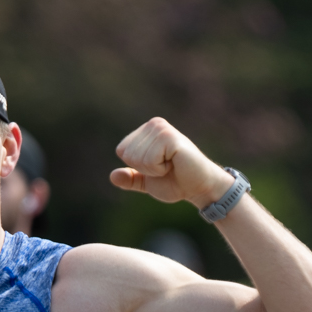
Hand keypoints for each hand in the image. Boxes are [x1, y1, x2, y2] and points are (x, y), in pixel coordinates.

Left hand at [109, 117, 234, 208]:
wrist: (199, 187)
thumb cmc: (176, 182)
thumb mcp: (148, 182)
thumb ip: (131, 178)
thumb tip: (112, 176)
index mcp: (146, 130)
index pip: (122, 150)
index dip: (137, 166)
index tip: (157, 167)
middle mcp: (154, 124)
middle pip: (128, 154)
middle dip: (144, 169)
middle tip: (165, 167)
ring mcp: (162, 128)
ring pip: (138, 157)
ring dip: (153, 169)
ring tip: (171, 165)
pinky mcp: (170, 137)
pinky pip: (149, 159)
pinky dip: (159, 169)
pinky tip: (175, 163)